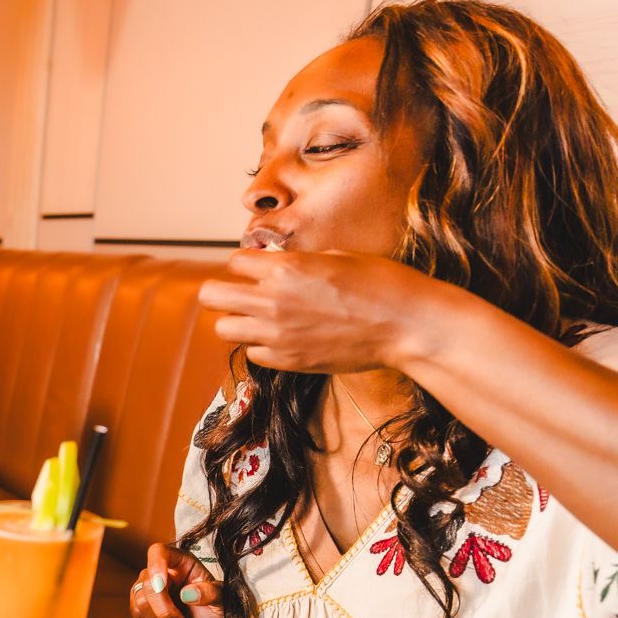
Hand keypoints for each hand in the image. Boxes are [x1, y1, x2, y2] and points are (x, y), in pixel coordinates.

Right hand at [128, 543, 222, 617]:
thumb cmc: (214, 610)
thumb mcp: (221, 599)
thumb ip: (209, 593)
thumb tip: (187, 594)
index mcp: (181, 562)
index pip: (159, 551)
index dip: (156, 565)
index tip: (161, 586)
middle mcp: (162, 570)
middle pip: (147, 581)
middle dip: (163, 605)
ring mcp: (149, 587)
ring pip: (139, 598)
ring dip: (160, 615)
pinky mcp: (141, 604)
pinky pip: (136, 611)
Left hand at [198, 250, 473, 374]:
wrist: (406, 325)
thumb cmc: (380, 284)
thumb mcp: (336, 256)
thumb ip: (296, 264)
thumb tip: (275, 266)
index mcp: (284, 268)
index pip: (234, 262)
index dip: (246, 264)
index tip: (258, 269)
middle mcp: (272, 301)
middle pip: (212, 296)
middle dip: (223, 291)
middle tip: (242, 293)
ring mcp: (276, 334)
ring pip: (224, 329)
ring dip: (238, 320)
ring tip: (261, 318)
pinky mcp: (288, 361)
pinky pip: (252, 353)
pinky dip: (261, 345)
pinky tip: (283, 337)